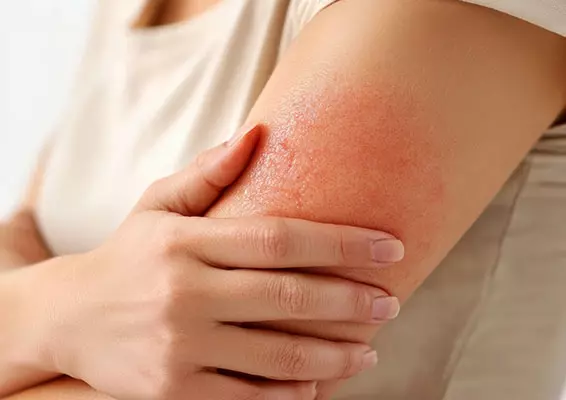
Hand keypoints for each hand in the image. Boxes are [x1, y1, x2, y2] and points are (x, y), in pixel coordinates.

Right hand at [43, 125, 403, 399]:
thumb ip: (207, 173)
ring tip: (371, 348)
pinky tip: (322, 382)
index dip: (341, 243)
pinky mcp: (174, 392)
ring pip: (278, 356)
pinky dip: (293, 392)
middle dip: (352, 301)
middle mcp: (184, 294)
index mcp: (185, 242)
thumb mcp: (157, 206)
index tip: (388, 247)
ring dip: (336, 354)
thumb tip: (258, 134)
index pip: (280, 239)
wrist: (68, 318)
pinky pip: (250, 396)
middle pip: (289, 297)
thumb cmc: (127, 255)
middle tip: (391, 301)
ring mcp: (180, 347)